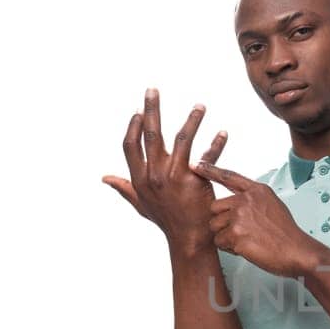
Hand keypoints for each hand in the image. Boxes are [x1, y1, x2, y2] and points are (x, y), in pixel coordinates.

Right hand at [102, 88, 227, 249]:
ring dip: (192, 120)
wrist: (188, 238)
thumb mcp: (140, 204)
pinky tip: (224, 132)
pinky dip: (217, 143)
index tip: (138, 111)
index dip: (133, 126)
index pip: (130, 145)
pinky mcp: (195, 180)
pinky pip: (207, 156)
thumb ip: (124, 188)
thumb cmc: (165, 220)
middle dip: (151, 109)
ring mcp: (174, 177)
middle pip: (151, 134)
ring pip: (182, 139)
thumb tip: (105, 178)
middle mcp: (154, 175)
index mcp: (140, 178)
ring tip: (200, 106)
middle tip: (153, 89)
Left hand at [193, 161, 321, 277]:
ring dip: (225, 237)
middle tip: (240, 232)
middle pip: (215, 207)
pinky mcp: (236, 235)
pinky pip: (219, 242)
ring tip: (245, 240)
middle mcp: (246, 200)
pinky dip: (230, 249)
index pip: (228, 176)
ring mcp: (240, 216)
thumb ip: (253, 199)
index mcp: (256, 190)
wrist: (296, 251)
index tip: (195, 165)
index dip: (209, 170)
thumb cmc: (286, 233)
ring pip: (215, 226)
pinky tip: (247, 248)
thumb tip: (237, 201)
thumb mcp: (273, 204)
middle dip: (221, 221)